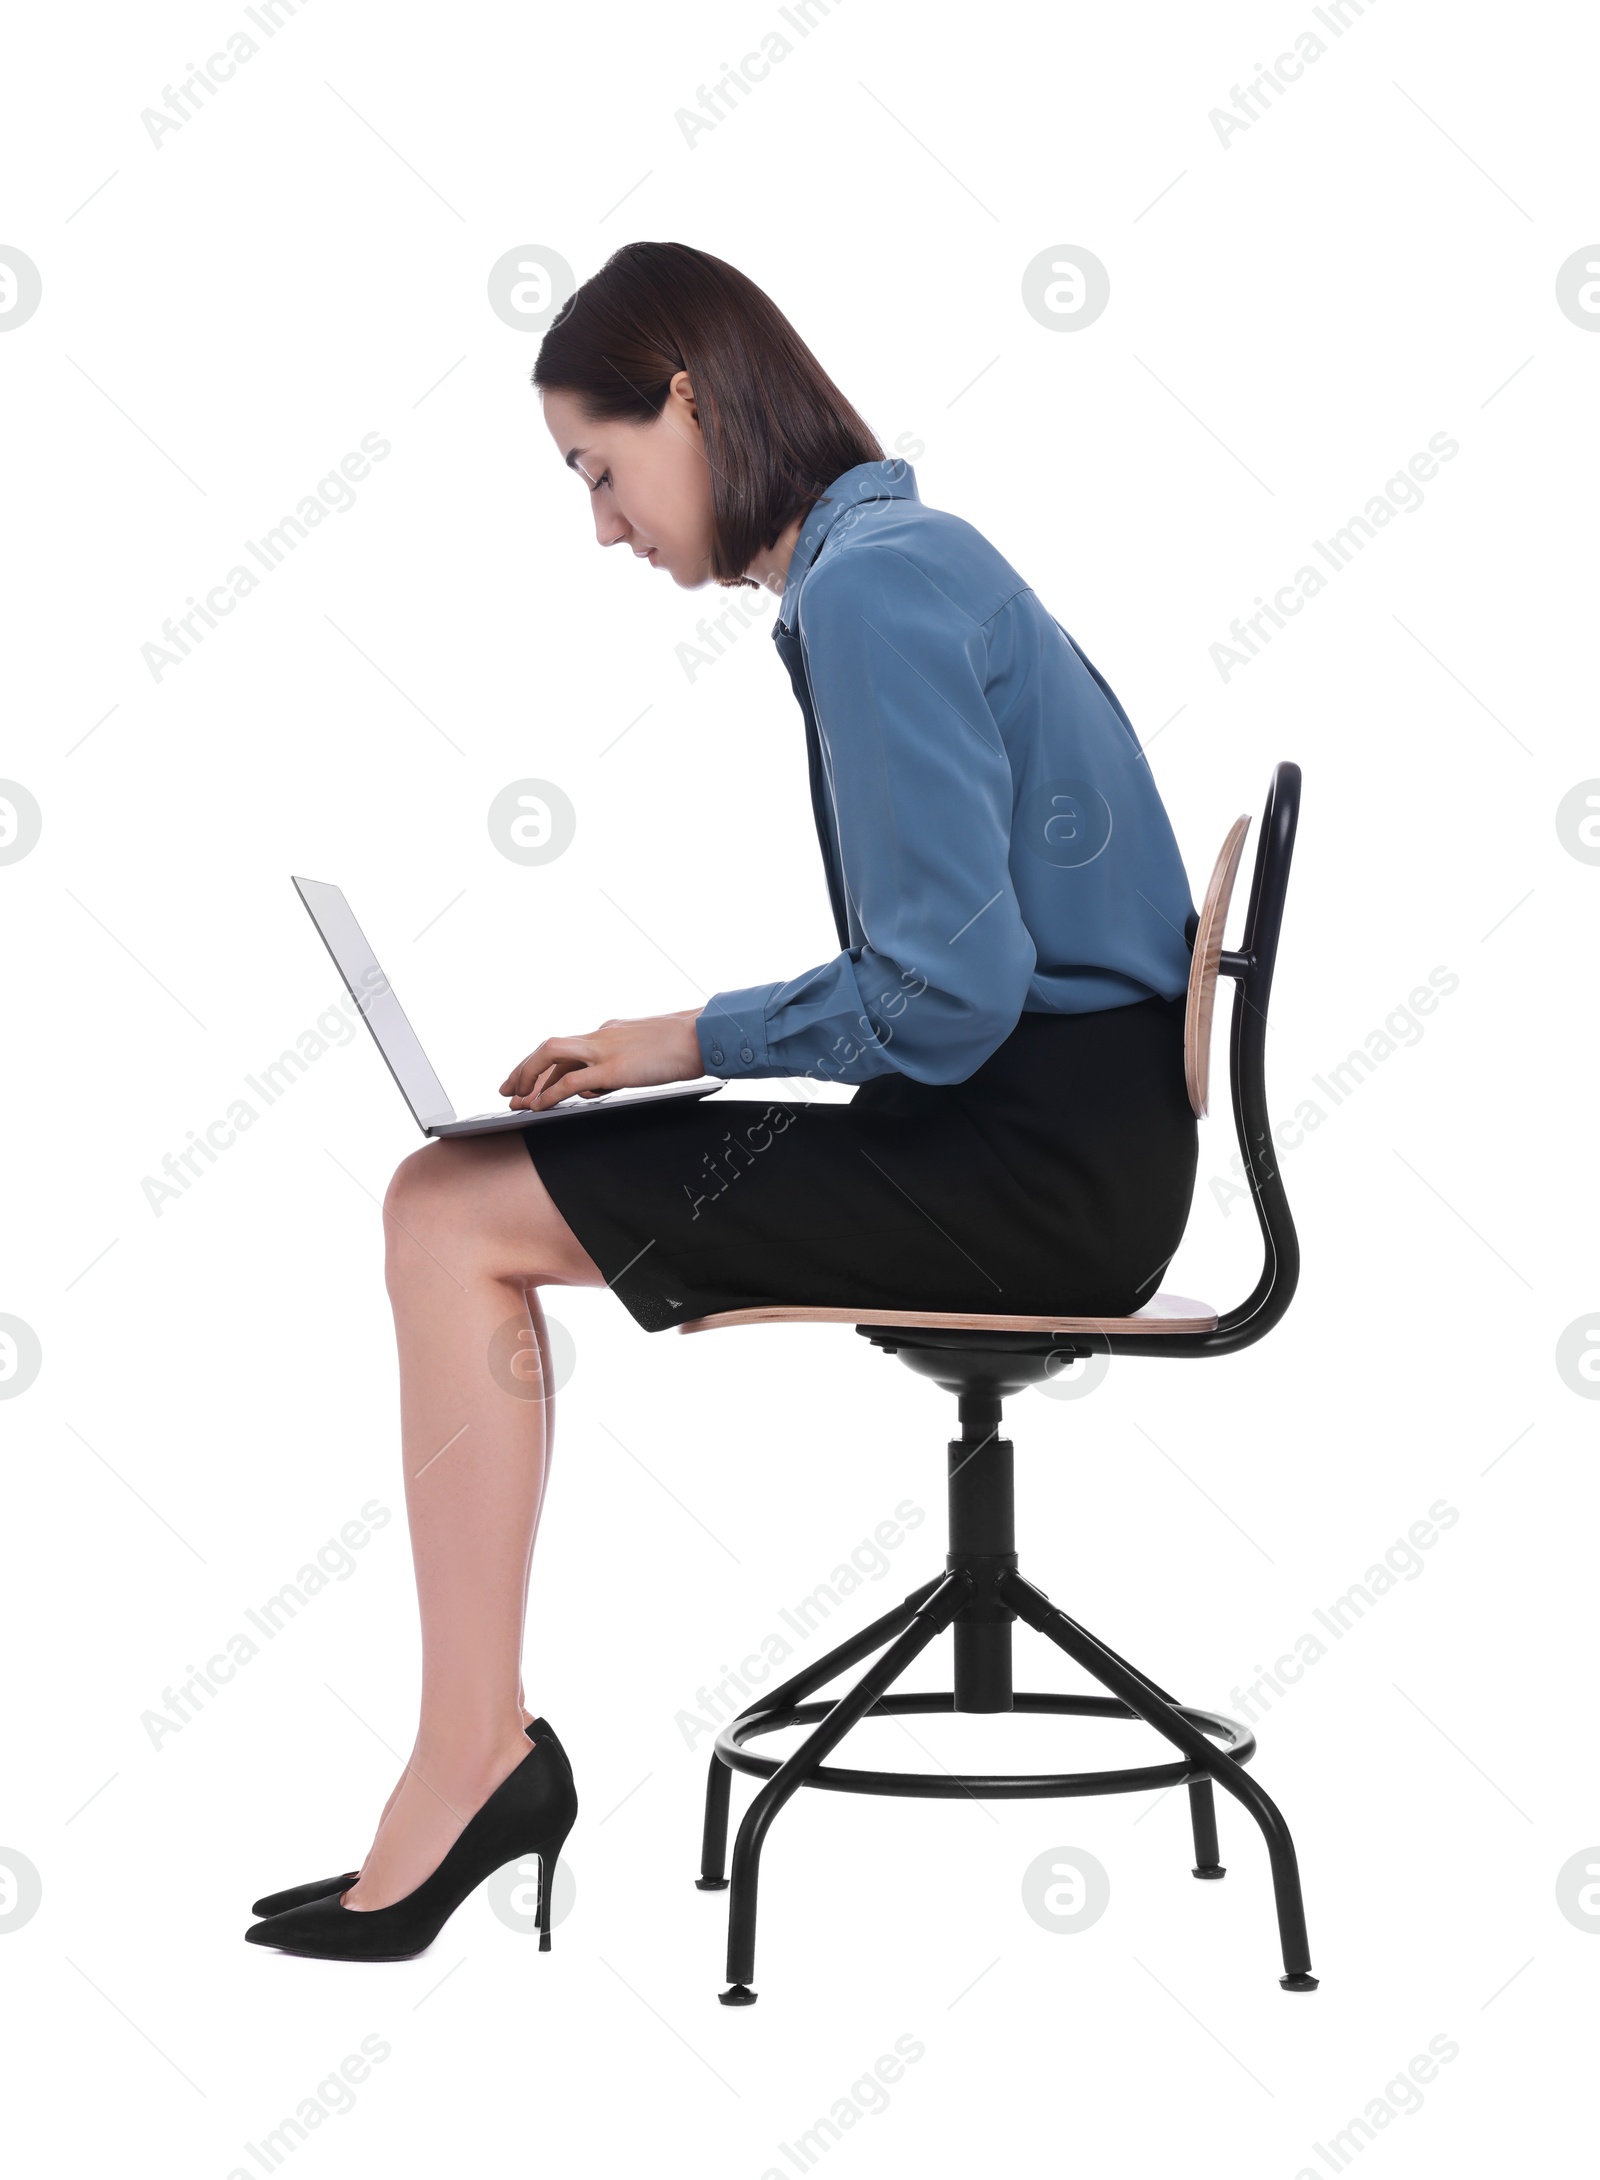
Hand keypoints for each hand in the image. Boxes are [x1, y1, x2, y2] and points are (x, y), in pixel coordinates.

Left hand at [499, 1007, 706, 1110]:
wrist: (704, 1035)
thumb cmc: (685, 1046)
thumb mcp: (646, 1053)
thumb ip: (619, 1066)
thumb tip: (599, 1086)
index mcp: (609, 1032)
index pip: (566, 1047)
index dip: (542, 1064)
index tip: (528, 1080)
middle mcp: (600, 1036)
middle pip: (549, 1048)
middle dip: (524, 1069)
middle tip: (507, 1089)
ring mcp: (605, 1050)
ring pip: (550, 1056)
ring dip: (528, 1077)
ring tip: (516, 1099)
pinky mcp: (613, 1068)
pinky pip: (570, 1081)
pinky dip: (549, 1093)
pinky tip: (538, 1107)